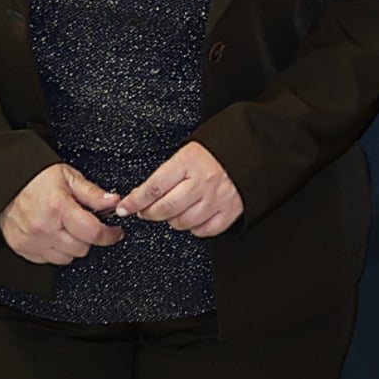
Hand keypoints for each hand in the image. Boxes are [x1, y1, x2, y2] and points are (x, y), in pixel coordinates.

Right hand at [0, 164, 124, 264]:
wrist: (6, 181)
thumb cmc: (37, 177)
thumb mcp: (70, 177)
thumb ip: (93, 193)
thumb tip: (113, 202)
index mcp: (59, 207)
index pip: (93, 232)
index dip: (110, 235)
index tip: (115, 232)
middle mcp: (45, 227)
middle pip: (81, 249)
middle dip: (90, 238)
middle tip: (87, 225)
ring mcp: (32, 241)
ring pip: (66, 259)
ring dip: (73, 246)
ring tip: (69, 229)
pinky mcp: (22, 248)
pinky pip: (47, 260)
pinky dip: (55, 251)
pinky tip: (55, 235)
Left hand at [116, 142, 241, 237]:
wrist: (253, 148)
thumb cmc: (218, 150)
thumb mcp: (190, 150)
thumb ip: (169, 172)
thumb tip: (142, 194)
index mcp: (190, 161)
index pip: (154, 187)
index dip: (135, 201)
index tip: (125, 207)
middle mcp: (203, 181)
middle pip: (165, 208)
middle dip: (149, 213)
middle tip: (146, 211)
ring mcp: (217, 198)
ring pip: (182, 222)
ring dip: (171, 221)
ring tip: (173, 211)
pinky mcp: (231, 211)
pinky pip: (204, 230)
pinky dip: (195, 228)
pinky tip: (194, 217)